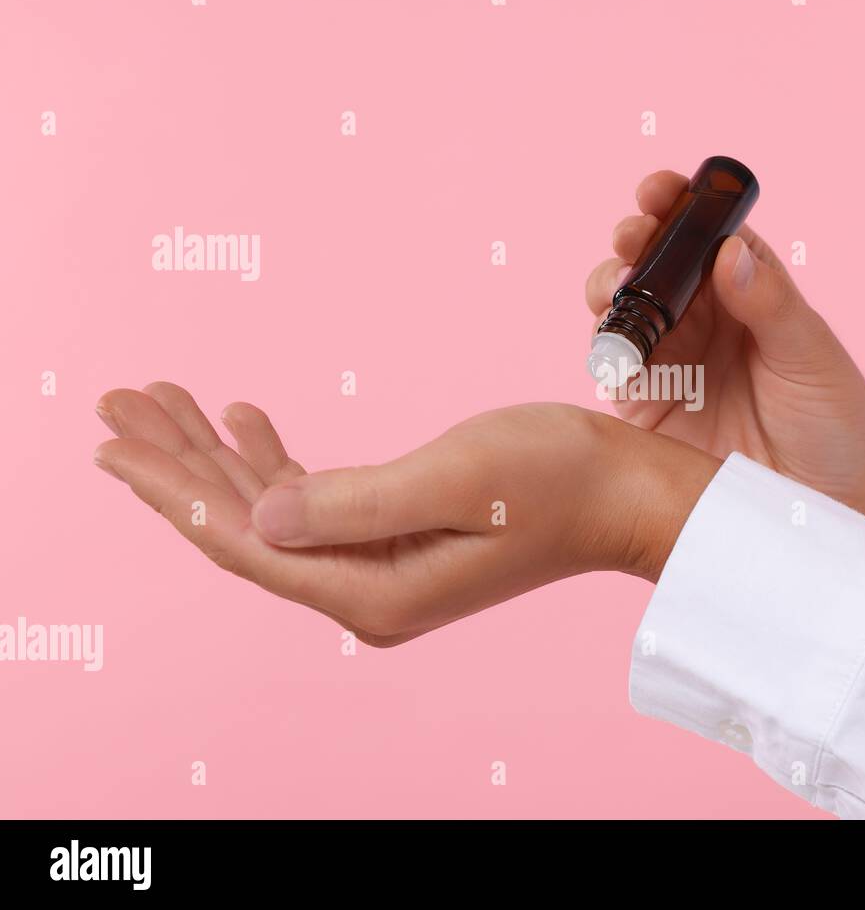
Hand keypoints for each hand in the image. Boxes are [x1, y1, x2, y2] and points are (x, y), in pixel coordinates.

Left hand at [93, 384, 719, 645]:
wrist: (626, 495)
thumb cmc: (558, 481)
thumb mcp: (454, 481)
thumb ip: (350, 504)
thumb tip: (256, 519)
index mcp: (370, 590)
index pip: (242, 542)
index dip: (172, 490)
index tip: (112, 440)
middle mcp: (365, 590)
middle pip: (243, 526)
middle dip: (178, 464)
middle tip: (118, 400)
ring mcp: (380, 567)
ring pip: (271, 509)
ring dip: (219, 456)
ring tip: (162, 401)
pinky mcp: (398, 537)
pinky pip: (313, 501)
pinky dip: (274, 460)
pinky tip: (245, 421)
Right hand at [587, 170, 864, 528]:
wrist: (815, 508)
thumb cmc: (833, 425)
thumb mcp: (812, 358)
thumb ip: (770, 305)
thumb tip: (728, 251)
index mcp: (748, 289)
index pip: (706, 233)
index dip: (678, 205)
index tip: (659, 190)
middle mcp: (703, 316)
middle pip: (654, 261)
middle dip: (634, 238)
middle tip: (631, 235)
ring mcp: (670, 357)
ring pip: (622, 304)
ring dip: (609, 284)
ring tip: (616, 285)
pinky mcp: (644, 402)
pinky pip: (610, 362)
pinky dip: (601, 343)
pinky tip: (611, 339)